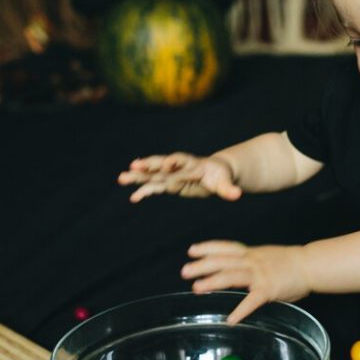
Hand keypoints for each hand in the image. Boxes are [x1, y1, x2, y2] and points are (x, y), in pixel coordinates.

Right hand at [118, 153, 241, 201]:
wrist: (216, 173)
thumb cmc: (221, 176)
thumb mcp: (226, 182)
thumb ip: (228, 189)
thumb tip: (237, 195)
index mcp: (192, 164)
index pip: (181, 160)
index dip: (173, 161)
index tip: (166, 164)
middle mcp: (178, 167)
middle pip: (161, 164)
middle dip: (148, 165)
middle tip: (134, 165)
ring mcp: (171, 175)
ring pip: (152, 175)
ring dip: (138, 177)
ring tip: (121, 178)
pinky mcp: (169, 183)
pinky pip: (154, 187)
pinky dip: (144, 192)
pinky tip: (133, 198)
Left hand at [182, 241, 310, 323]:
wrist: (311, 265)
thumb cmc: (291, 262)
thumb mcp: (267, 255)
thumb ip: (251, 261)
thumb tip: (236, 266)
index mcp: (252, 253)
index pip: (226, 248)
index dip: (208, 248)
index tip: (192, 250)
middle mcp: (253, 261)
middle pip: (223, 261)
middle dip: (202, 265)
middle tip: (185, 271)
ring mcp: (260, 275)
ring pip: (232, 276)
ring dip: (212, 282)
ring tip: (197, 288)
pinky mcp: (269, 289)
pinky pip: (252, 301)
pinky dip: (240, 311)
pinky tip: (230, 319)